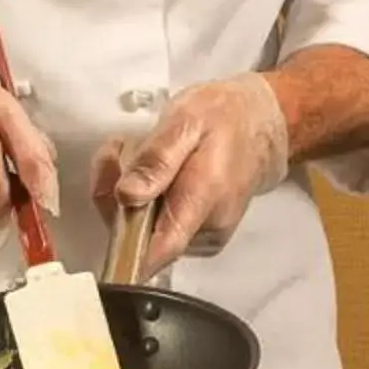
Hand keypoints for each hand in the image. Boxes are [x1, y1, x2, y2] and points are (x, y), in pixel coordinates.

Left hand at [90, 74, 290, 277]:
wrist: (259, 124)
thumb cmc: (225, 118)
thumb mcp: (186, 121)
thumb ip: (157, 160)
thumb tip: (127, 196)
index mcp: (204, 200)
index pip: (159, 250)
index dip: (123, 245)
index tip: (108, 205)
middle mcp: (206, 228)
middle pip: (138, 236)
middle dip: (116, 193)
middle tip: (121, 149)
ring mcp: (202, 236)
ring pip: (142, 230)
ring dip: (126, 193)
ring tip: (139, 151)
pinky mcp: (196, 234)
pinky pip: (155, 226)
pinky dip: (142, 199)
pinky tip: (151, 170)